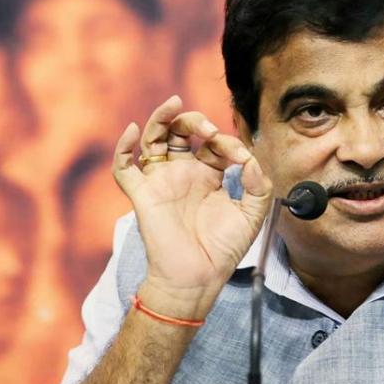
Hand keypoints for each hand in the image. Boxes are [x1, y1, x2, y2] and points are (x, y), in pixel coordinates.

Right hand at [112, 96, 271, 318]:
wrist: (198, 277)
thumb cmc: (223, 250)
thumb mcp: (252, 215)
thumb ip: (259, 186)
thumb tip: (251, 161)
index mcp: (209, 176)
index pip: (214, 145)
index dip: (228, 142)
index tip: (242, 157)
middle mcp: (183, 174)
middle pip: (181, 132)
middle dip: (194, 120)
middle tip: (209, 129)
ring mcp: (161, 181)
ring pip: (154, 139)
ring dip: (161, 119)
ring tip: (174, 106)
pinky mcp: (143, 194)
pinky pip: (124, 167)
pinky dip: (124, 146)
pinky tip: (135, 130)